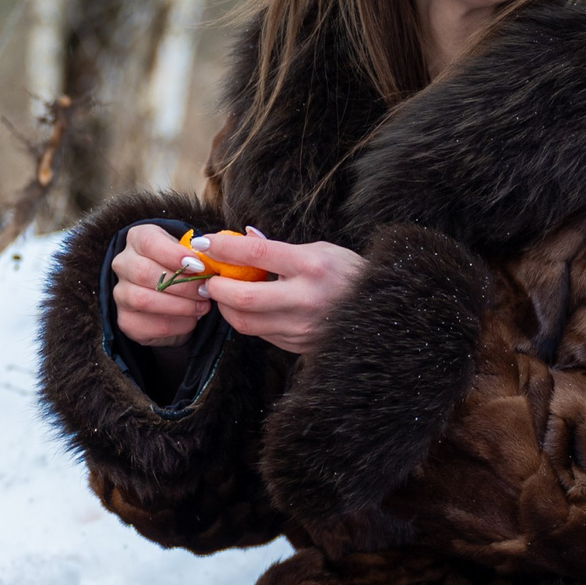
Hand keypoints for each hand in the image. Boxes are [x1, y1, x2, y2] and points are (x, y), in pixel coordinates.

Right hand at [111, 224, 216, 347]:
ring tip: (202, 306)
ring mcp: (120, 293)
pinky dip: (177, 324)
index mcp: (137, 239)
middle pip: (143, 272)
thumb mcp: (189, 255)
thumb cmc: (183, 270)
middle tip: (205, 291)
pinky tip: (191, 320)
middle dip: (181, 284)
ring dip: (180, 305)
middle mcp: (123, 264)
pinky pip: (150, 324)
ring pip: (144, 299)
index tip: (198, 266)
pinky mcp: (126, 321)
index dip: (173, 254)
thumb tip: (210, 264)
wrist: (173, 299)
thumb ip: (197, 256)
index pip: (148, 242)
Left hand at [182, 228, 366, 355]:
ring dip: (227, 308)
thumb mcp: (320, 250)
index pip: (257, 254)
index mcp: (311, 266)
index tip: (204, 243)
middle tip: (208, 279)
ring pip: (246, 323)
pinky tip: (247, 308)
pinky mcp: (298, 346)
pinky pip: (260, 334)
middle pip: (244, 298)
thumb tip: (242, 238)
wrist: (381, 309)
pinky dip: (247, 320)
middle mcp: (305, 299)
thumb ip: (280, 249)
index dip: (224, 248)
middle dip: (217, 288)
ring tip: (223, 294)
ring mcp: (301, 327)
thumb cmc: (347, 273)